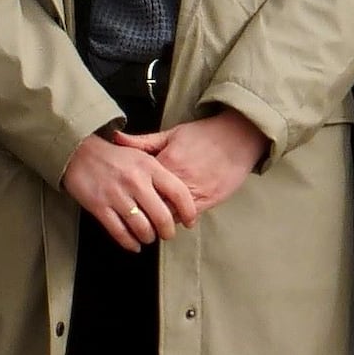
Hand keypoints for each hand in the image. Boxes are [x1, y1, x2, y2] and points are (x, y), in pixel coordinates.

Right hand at [62, 132, 199, 250]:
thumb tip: (178, 198)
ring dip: (149, 237)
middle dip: (168, 232)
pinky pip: (120, 233)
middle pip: (162, 217)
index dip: (189, 212)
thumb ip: (160, 174)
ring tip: (149, 236)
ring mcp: (116, 195)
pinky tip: (134, 244)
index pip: (178, 193)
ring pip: (142, 228)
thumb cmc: (114, 156)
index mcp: (149, 166)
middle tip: (167, 234)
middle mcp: (135, 181)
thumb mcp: (141, 155)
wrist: (78, 152)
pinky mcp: (99, 206)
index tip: (190, 222)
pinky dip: (130, 243)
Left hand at [128, 113, 265, 213]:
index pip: (142, 185)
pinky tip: (174, 218)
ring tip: (152, 221)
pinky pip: (190, 216)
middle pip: (154, 203)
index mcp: (167, 162)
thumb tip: (115, 138)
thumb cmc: (203, 133)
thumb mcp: (171, 133)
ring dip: (161, 218)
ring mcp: (196, 191)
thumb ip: (143, 141)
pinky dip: (180, 218)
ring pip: (170, 214)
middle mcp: (180, 179)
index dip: (132, 193)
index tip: (125, 196)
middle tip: (135, 214)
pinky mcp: (210, 199)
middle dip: (144, 210)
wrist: (238, 137)